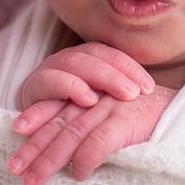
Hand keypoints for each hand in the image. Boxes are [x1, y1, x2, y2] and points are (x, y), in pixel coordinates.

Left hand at [7, 87, 176, 184]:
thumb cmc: (153, 121)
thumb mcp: (119, 117)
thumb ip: (95, 126)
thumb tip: (68, 155)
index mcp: (96, 93)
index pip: (59, 104)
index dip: (36, 116)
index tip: (16, 133)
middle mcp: (100, 96)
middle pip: (59, 122)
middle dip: (35, 147)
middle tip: (15, 169)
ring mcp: (113, 107)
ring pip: (72, 133)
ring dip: (49, 159)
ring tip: (32, 180)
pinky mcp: (128, 120)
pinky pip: (98, 142)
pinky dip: (85, 160)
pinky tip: (77, 176)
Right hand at [15, 41, 155, 110]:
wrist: (31, 129)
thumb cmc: (73, 119)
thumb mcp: (99, 106)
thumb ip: (117, 98)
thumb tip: (153, 100)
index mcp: (87, 58)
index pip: (113, 55)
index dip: (131, 68)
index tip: (149, 88)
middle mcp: (69, 59)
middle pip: (96, 57)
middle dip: (118, 74)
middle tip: (136, 93)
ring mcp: (50, 69)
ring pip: (76, 63)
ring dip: (100, 78)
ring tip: (122, 94)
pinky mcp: (32, 86)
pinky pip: (51, 80)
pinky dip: (70, 87)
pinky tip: (88, 100)